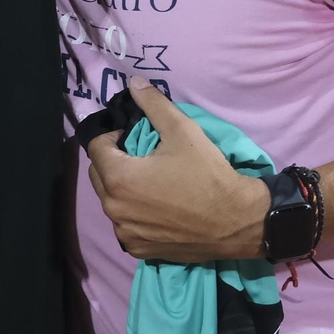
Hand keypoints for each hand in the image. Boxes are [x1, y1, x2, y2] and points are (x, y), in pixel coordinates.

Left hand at [86, 78, 269, 262]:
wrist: (237, 222)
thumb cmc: (209, 174)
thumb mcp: (183, 131)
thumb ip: (154, 105)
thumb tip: (133, 83)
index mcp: (118, 178)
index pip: (96, 148)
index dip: (113, 137)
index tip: (135, 137)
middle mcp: (113, 209)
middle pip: (98, 175)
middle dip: (114, 162)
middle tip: (143, 158)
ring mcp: (125, 233)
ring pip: (111, 201)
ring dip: (122, 189)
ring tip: (151, 183)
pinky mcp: (138, 250)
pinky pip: (125, 225)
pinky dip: (134, 214)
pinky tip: (157, 208)